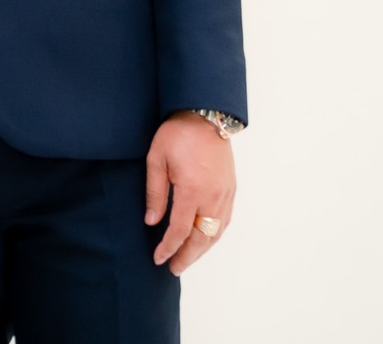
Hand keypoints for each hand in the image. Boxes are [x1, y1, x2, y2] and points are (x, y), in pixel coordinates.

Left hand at [145, 112, 236, 275]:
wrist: (205, 114)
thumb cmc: (177, 133)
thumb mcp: (156, 159)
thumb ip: (155, 192)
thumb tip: (152, 221)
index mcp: (192, 189)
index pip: (180, 230)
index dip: (169, 247)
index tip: (158, 258)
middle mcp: (213, 195)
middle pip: (202, 238)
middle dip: (187, 256)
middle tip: (174, 268)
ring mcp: (225, 193)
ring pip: (216, 232)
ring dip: (202, 249)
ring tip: (188, 259)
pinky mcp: (231, 188)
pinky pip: (225, 219)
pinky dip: (215, 235)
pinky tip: (206, 240)